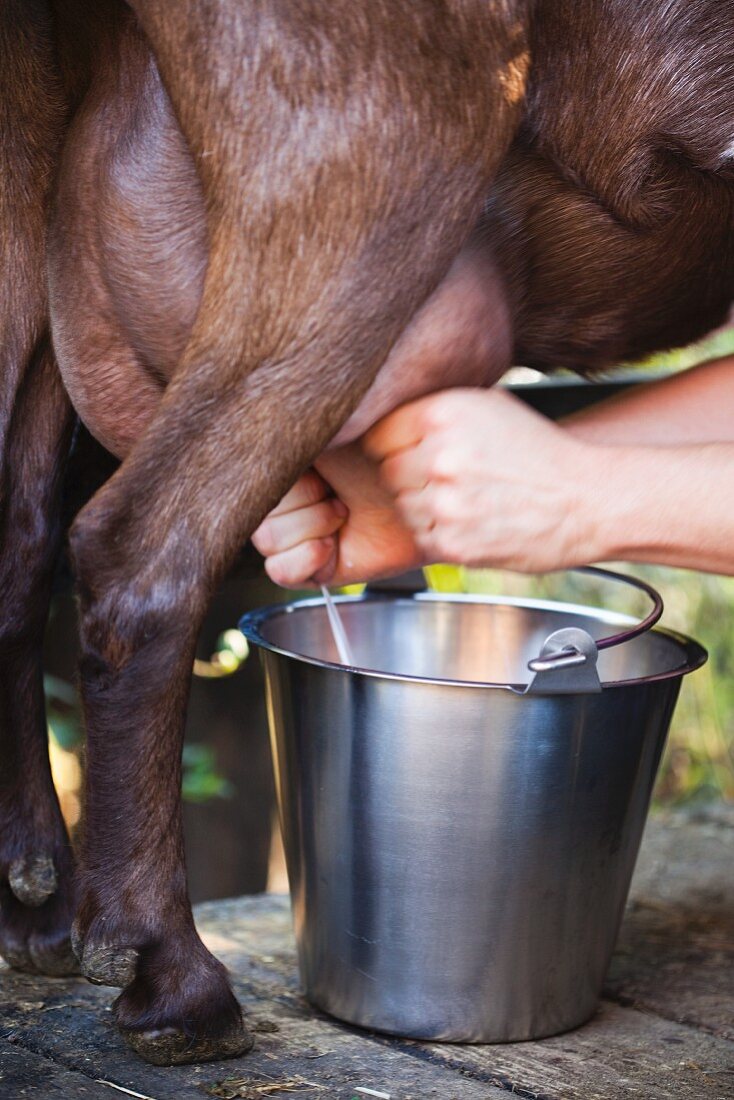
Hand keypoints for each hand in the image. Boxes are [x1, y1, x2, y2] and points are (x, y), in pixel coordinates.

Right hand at [252, 443, 421, 586]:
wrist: (421, 495)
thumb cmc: (385, 456)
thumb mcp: (330, 431)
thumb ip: (284, 432)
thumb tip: (254, 436)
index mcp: (283, 464)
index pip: (250, 481)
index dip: (285, 480)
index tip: (318, 470)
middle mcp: (286, 499)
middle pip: (256, 513)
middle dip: (304, 502)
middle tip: (338, 494)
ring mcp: (297, 534)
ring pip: (267, 541)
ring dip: (311, 526)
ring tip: (342, 514)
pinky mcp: (312, 566)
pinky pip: (279, 572)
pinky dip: (305, 558)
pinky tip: (330, 545)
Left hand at [365, 388, 599, 571]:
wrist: (586, 501)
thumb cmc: (539, 452)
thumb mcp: (490, 406)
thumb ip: (437, 407)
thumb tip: (386, 406)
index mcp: (444, 414)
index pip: (378, 432)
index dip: (394, 443)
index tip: (410, 450)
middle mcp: (439, 457)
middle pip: (388, 470)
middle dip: (410, 474)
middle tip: (449, 477)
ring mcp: (444, 504)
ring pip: (402, 505)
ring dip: (424, 505)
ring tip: (467, 498)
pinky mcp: (451, 543)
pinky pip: (421, 536)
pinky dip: (440, 531)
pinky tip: (473, 519)